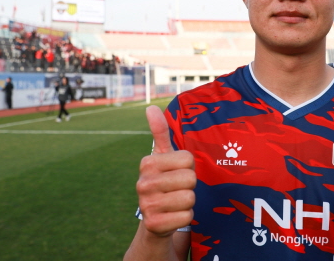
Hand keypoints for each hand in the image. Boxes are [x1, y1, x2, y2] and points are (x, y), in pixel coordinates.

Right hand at [137, 105, 195, 235]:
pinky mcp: (154, 225)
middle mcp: (142, 184)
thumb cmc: (165, 181)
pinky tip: (174, 216)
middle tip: (177, 189)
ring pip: (190, 198)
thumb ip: (160, 132)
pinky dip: (186, 217)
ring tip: (175, 202)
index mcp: (147, 163)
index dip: (188, 167)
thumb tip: (150, 107)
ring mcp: (146, 205)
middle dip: (190, 185)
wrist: (155, 219)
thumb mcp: (163, 157)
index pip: (188, 159)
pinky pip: (187, 217)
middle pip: (190, 179)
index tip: (176, 173)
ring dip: (188, 202)